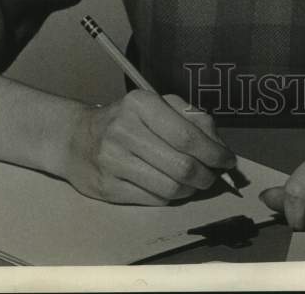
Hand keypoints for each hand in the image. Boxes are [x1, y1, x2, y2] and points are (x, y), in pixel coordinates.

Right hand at [63, 91, 235, 204]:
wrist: (76, 138)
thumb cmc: (127, 119)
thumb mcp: (157, 106)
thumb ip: (191, 118)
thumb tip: (219, 146)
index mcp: (142, 104)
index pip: (187, 135)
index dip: (214, 153)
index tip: (228, 161)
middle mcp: (125, 130)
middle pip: (182, 166)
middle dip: (207, 176)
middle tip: (213, 177)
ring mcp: (113, 161)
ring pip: (170, 188)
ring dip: (191, 190)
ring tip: (195, 183)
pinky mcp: (107, 188)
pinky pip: (153, 200)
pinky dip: (171, 198)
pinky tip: (172, 188)